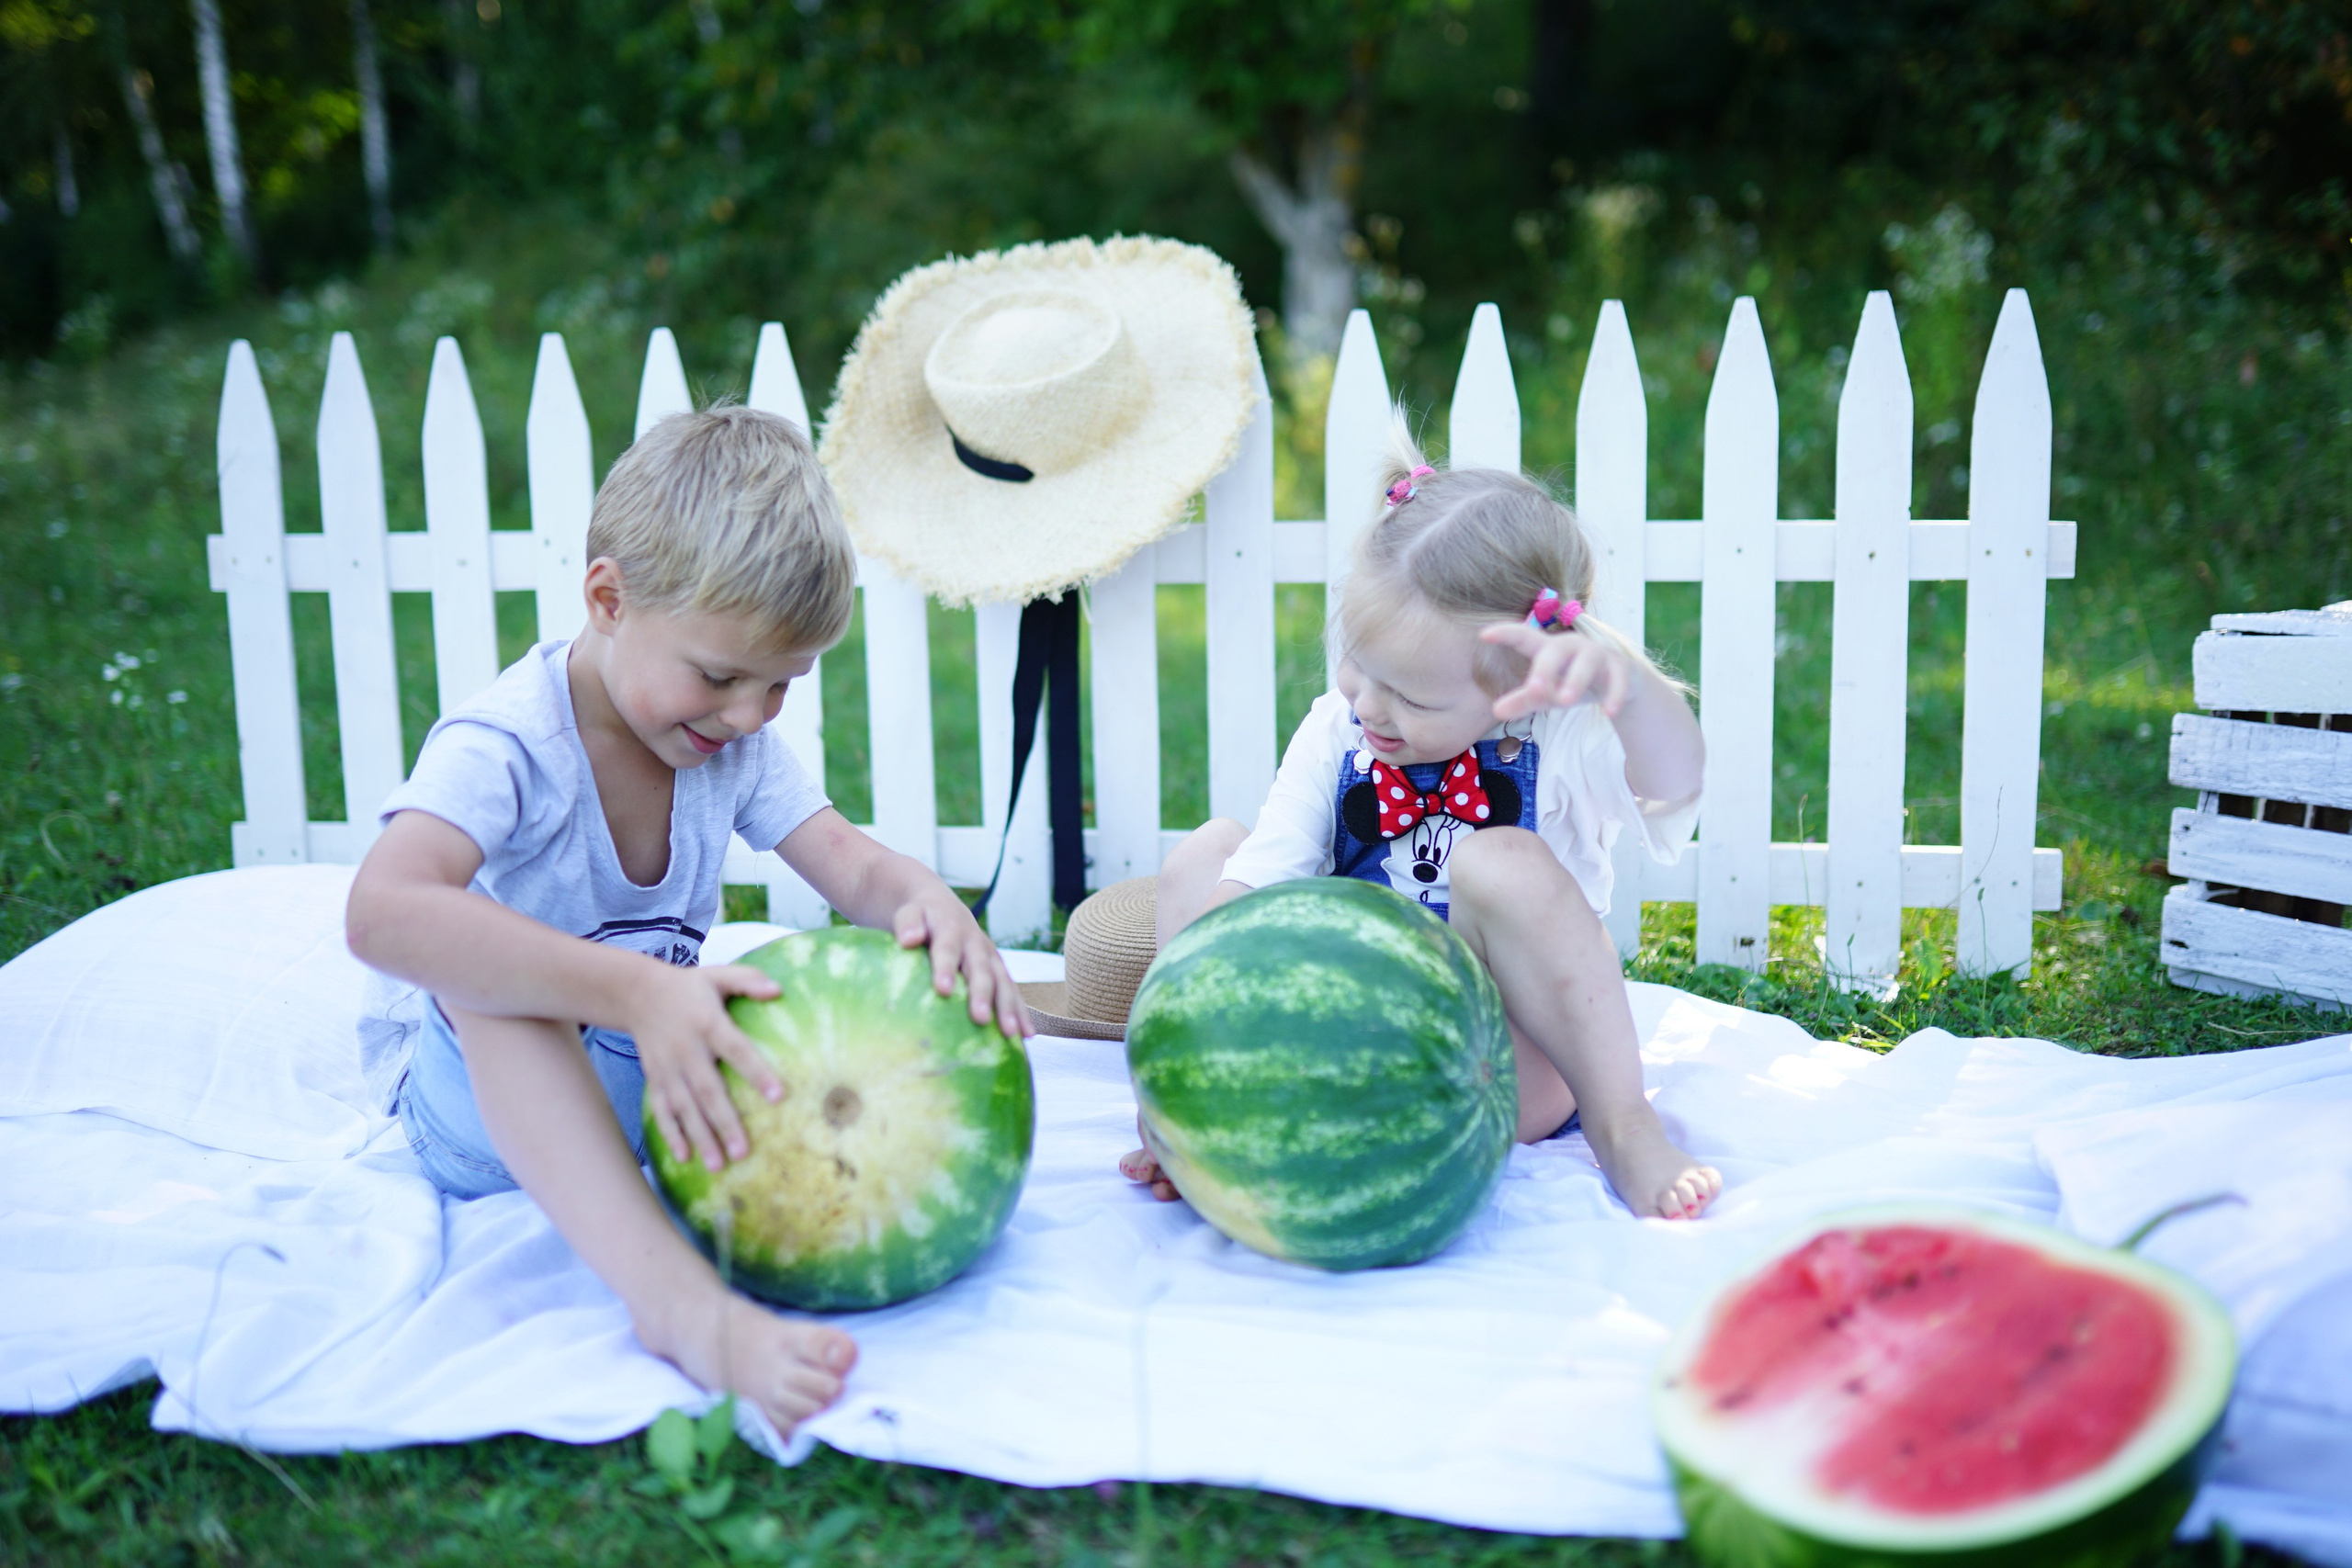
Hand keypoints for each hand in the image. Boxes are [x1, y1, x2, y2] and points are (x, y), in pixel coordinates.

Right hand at [629, 961, 784, 1172]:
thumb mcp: (717, 975)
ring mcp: (668, 1068)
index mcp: (708, 1023)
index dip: (756, 1072)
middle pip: (708, 1091)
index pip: (736, 1050)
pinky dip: (671, 1133)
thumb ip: (748, 980)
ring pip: (686, 1108)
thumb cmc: (688, 987)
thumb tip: (779, 990)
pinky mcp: (655, 1078)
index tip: (779, 1096)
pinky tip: (685, 1157)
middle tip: (744, 1152)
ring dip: (701, 1137)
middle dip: (725, 1123)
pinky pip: (662, 1110)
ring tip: (720, 1165)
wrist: (636, 993)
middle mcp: (687, 1050)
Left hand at [892, 889, 1033, 1038]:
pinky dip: (1020, 1011)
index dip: (946, 968)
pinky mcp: (999, 969)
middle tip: (981, 1019)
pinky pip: (1012, 991)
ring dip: (1008, 1007)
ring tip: (1011, 1033)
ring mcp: (990, 957)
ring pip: (1002, 981)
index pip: (947, 948)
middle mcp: (975, 943)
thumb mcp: (909, 913)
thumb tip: (907, 940)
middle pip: (981, 969)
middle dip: (982, 994)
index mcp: (951, 929)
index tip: (943, 990)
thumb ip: (908, 923)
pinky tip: (1026, 1034)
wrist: (944, 907)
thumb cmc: (922, 917)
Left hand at [1480, 621, 1631, 720]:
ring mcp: (1598, 655)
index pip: (1524, 637)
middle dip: (1544, 669)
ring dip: (1576, 680)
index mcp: (1549, 649)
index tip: (1484, 634)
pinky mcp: (1621, 669)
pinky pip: (1618, 680)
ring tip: (1564, 702)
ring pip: (1587, 662)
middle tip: (1533, 688)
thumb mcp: (1548, 693)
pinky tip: (1609, 712)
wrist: (1621, 681)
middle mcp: (1573, 647)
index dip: (1506, 634)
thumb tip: (1495, 710)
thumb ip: (1524, 700)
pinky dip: (1614, 695)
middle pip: (1556, 650)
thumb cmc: (1574, 681)